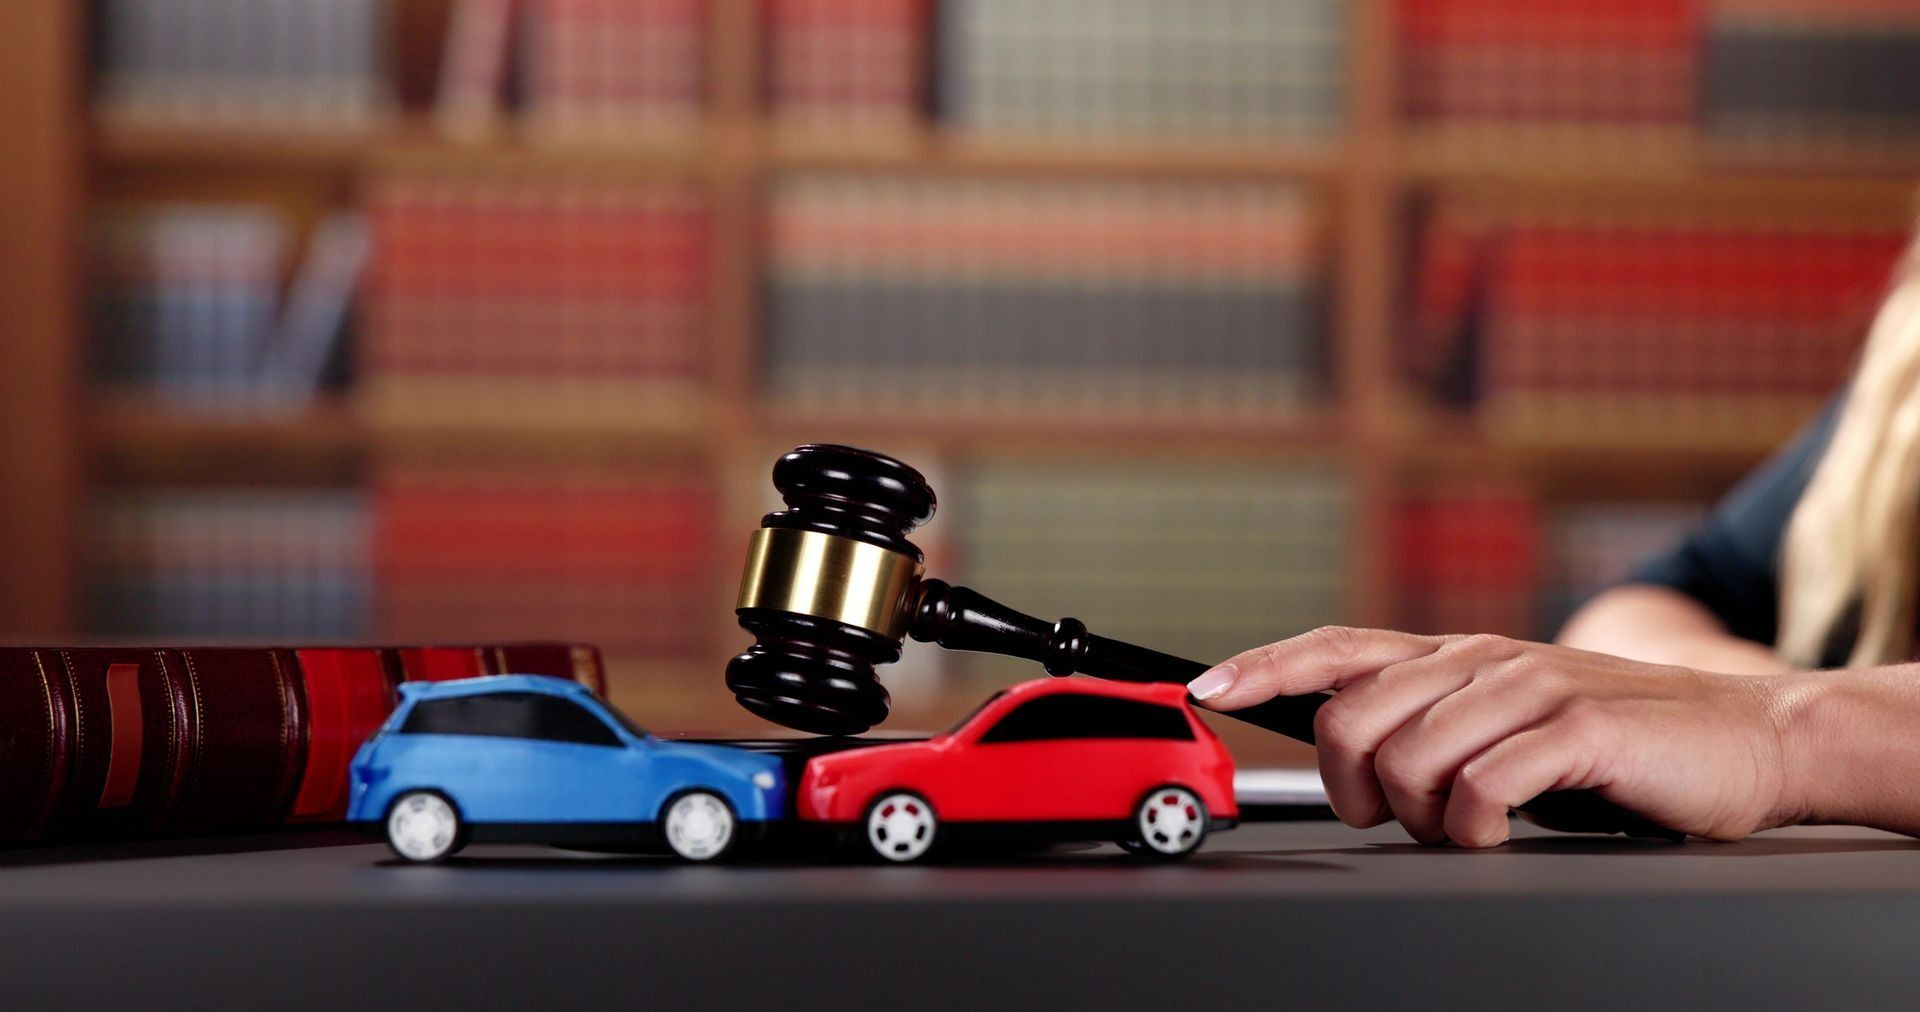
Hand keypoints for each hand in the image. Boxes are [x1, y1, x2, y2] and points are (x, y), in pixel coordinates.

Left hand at [1189, 628, 1796, 846]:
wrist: (1742, 739)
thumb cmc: (1612, 744)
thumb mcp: (1503, 725)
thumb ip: (1429, 728)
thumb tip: (1344, 759)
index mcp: (1451, 656)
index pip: (1334, 647)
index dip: (1264, 667)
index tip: (1207, 690)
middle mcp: (1478, 659)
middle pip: (1350, 715)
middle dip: (1350, 784)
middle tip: (1395, 815)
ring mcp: (1527, 687)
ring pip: (1406, 757)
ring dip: (1421, 815)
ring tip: (1468, 826)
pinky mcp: (1577, 726)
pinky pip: (1481, 787)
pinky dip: (1475, 826)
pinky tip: (1500, 832)